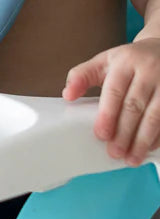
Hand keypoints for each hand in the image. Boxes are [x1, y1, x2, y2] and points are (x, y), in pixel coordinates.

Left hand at [63, 37, 159, 166]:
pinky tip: (149, 149)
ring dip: (143, 140)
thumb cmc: (129, 60)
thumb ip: (82, 76)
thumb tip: (67, 95)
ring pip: (155, 116)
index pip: (115, 91)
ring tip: (131, 158)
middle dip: (124, 132)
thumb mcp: (104, 61)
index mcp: (125, 62)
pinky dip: (159, 137)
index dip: (108, 114)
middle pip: (135, 106)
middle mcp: (148, 72)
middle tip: (114, 152)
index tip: (101, 134)